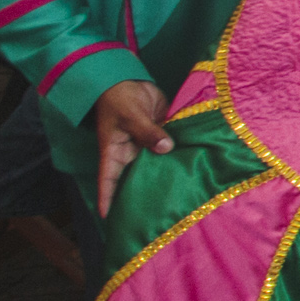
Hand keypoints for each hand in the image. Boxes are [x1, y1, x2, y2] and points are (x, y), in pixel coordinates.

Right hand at [91, 80, 168, 215]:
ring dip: (165, 176)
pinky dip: (177, 158)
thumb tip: (166, 148)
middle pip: (134, 179)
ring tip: (179, 199)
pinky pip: (169, 151)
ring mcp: (146, 147)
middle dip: (141, 195)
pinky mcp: (161, 137)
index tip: (106, 218)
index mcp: (114, 153)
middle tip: (152, 217)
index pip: (107, 180)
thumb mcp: (131, 115)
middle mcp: (130, 154)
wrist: (130, 82)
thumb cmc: (120, 99)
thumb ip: (148, 132)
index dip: (106, 199)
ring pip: (155, 166)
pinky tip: (192, 170)